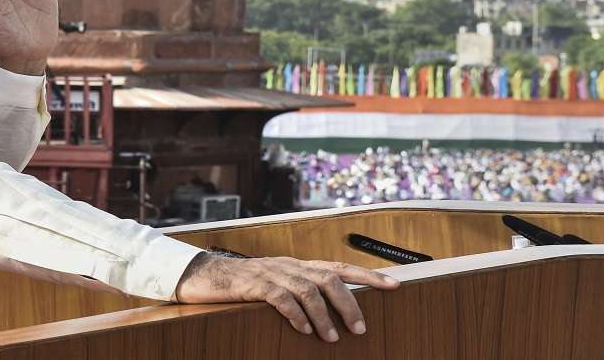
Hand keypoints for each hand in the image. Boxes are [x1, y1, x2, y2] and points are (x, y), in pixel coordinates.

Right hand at [173, 253, 398, 342]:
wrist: (208, 276)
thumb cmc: (246, 285)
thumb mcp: (279, 284)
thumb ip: (303, 292)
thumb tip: (333, 312)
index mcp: (300, 265)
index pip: (341, 267)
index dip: (369, 276)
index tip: (395, 285)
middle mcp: (290, 265)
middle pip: (329, 278)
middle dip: (349, 303)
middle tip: (360, 329)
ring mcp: (272, 272)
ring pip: (308, 288)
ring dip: (324, 315)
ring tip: (331, 338)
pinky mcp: (255, 284)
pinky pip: (280, 297)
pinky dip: (295, 314)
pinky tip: (303, 329)